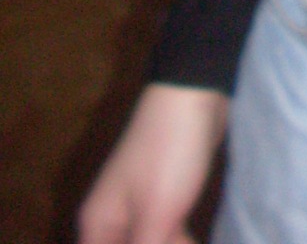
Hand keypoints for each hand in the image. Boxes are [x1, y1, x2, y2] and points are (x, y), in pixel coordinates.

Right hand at [78, 83, 228, 243]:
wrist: (192, 93)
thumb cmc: (169, 155)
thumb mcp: (157, 215)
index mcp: (97, 227)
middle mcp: (110, 220)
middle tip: (185, 241)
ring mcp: (136, 207)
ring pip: (147, 243)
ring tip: (191, 240)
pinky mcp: (161, 196)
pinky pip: (163, 233)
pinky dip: (178, 241)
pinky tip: (193, 240)